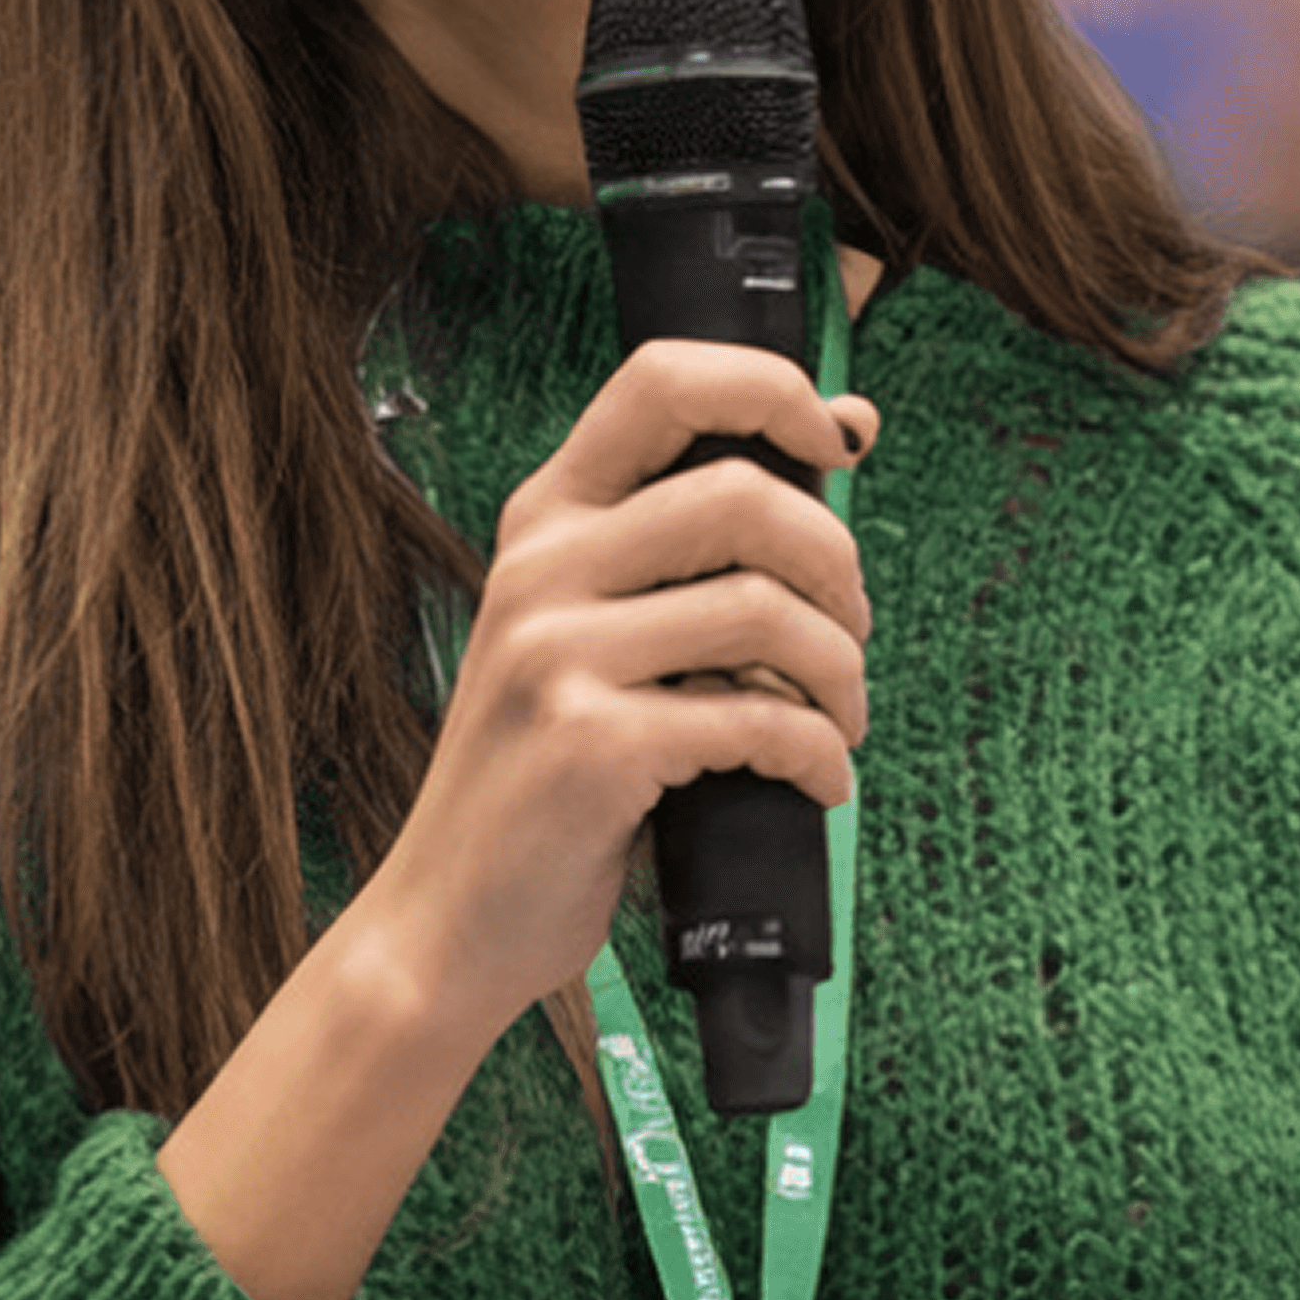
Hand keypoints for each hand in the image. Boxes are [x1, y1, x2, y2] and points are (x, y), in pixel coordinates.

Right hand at [370, 340, 874, 1038]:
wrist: (447, 920)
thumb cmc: (546, 775)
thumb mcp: (585, 634)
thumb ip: (687, 551)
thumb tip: (847, 427)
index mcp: (546, 519)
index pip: (664, 379)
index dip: (774, 389)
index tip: (838, 444)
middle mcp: (541, 568)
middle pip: (746, 495)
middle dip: (839, 565)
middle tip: (852, 635)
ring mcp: (556, 654)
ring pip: (766, 607)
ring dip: (841, 671)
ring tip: (841, 719)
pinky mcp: (590, 744)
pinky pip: (759, 719)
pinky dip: (819, 754)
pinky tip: (818, 782)